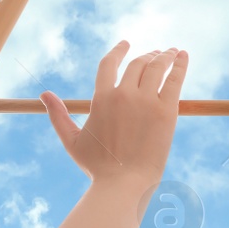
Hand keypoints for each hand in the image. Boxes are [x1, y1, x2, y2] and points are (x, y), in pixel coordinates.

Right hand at [40, 41, 186, 185]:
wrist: (124, 184)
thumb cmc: (98, 167)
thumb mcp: (72, 140)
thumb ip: (58, 115)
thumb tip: (44, 95)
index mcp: (101, 98)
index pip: (109, 63)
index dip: (118, 50)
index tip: (126, 43)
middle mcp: (124, 94)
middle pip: (137, 63)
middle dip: (147, 55)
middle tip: (155, 53)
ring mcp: (147, 101)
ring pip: (157, 67)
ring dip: (165, 55)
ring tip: (171, 51)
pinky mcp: (167, 111)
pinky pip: (175, 79)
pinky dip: (180, 64)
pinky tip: (183, 55)